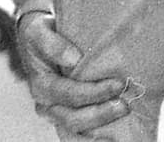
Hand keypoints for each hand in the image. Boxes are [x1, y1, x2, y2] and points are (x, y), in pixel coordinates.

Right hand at [17, 10, 130, 137]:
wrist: (38, 39)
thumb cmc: (41, 33)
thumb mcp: (39, 31)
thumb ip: (52, 44)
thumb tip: (73, 59)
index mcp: (41, 85)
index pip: (68, 94)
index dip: (93, 92)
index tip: (118, 84)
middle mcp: (47, 104)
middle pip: (73, 118)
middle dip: (101, 113)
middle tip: (125, 104)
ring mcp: (57, 112)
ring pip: (77, 129)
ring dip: (102, 124)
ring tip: (123, 113)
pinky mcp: (67, 115)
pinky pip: (81, 133)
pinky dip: (96, 135)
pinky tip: (115, 134)